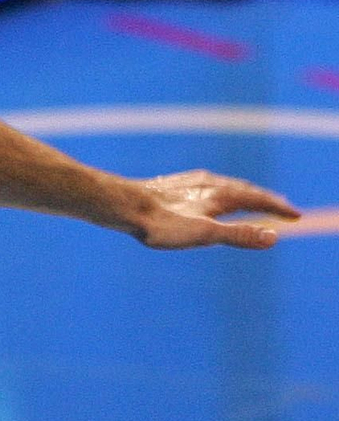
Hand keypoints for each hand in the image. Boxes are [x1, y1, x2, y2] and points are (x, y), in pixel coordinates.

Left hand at [130, 169, 299, 248]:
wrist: (123, 205)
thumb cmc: (162, 224)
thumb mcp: (204, 234)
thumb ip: (238, 235)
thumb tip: (274, 237)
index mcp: (219, 194)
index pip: (257, 200)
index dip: (278, 208)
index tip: (296, 216)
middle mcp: (208, 183)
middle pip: (244, 190)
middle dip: (265, 198)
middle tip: (282, 206)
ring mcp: (190, 183)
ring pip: (225, 186)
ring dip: (244, 193)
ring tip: (251, 199)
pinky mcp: (175, 186)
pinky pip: (208, 186)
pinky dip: (223, 191)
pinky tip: (210, 196)